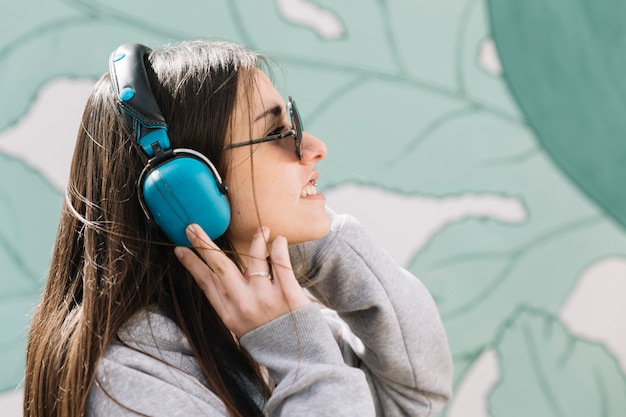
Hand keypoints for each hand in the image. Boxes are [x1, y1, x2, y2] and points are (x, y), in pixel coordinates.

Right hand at [174, 224, 310, 337]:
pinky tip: (278, 240)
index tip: (180, 248)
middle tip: (194, 227)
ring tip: (263, 229)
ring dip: (257, 240)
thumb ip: (231, 301)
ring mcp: (266, 299)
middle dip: (204, 245)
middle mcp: (244, 305)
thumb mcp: (240, 326)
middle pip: (221, 267)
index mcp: (229, 314)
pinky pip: (281, 264)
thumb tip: (220, 273)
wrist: (297, 359)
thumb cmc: (268, 338)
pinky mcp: (289, 295)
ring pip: (255, 259)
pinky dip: (278, 248)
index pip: (206, 283)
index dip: (192, 264)